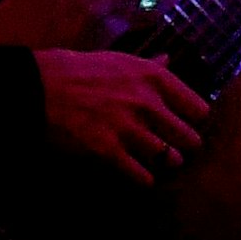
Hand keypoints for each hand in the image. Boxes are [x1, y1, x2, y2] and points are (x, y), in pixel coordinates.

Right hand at [38, 48, 210, 187]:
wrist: (43, 89)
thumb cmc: (82, 71)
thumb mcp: (120, 61)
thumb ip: (149, 66)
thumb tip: (168, 59)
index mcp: (153, 78)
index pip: (198, 109)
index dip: (195, 119)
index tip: (190, 123)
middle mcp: (147, 103)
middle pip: (190, 138)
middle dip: (185, 146)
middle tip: (180, 149)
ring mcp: (129, 130)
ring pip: (170, 159)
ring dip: (167, 163)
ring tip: (162, 162)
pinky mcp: (110, 153)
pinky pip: (142, 176)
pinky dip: (145, 180)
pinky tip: (142, 176)